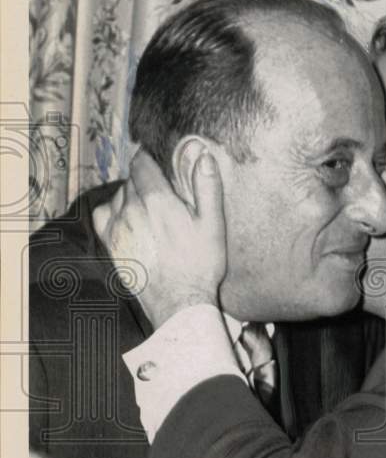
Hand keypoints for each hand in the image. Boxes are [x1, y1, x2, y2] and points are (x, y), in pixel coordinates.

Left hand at [93, 150, 226, 327]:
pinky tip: (125, 216)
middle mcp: (132, 209)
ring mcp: (118, 227)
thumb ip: (207, 187)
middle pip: (130, 178)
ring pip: (117, 195)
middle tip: (160, 186)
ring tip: (146, 203)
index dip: (149, 158)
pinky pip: (101, 214)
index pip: (141, 163)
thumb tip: (203, 155)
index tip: (158, 162)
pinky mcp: (112, 244)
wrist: (179, 302)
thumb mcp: (212, 224)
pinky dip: (111, 209)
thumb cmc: (200, 265)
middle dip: (144, 177)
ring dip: (130, 193)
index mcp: (157, 200)